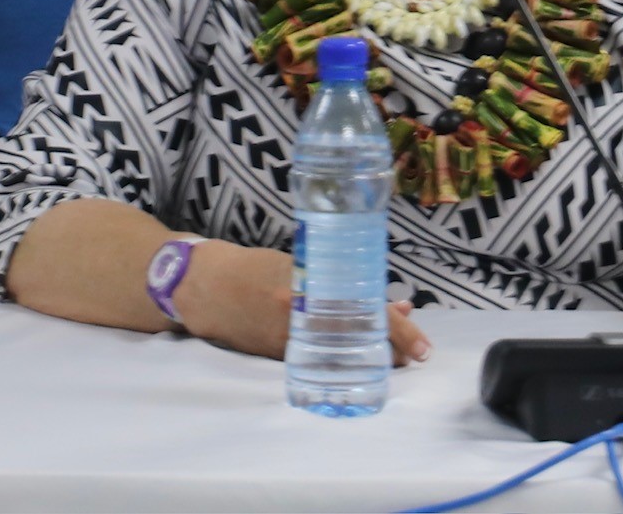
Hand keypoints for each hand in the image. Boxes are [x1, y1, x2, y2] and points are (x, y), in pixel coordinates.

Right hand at [171, 240, 429, 364]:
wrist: (201, 285)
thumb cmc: (252, 265)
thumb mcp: (295, 261)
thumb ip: (331, 278)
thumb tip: (377, 296)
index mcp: (307, 284)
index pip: (363, 311)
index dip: (397, 330)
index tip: (422, 345)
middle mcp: (300, 316)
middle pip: (358, 339)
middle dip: (390, 349)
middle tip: (417, 354)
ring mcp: (288, 339)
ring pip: (342, 354)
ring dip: (369, 354)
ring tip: (396, 357)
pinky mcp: (275, 355)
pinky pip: (319, 360)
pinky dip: (340, 358)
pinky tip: (355, 355)